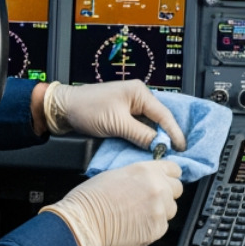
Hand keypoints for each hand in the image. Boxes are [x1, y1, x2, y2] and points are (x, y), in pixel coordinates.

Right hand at [41, 160, 182, 245]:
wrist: (83, 223)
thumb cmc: (90, 199)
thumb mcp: (116, 174)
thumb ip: (140, 177)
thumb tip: (148, 181)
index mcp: (147, 170)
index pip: (174, 170)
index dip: (168, 176)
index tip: (165, 181)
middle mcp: (157, 188)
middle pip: (176, 190)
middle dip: (166, 194)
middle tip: (148, 200)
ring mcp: (159, 210)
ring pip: (171, 210)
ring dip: (160, 211)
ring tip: (138, 214)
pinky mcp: (156, 229)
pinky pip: (162, 227)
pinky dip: (152, 227)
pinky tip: (135, 225)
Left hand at [42, 81, 186, 151]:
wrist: (63, 109)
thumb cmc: (87, 109)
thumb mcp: (117, 123)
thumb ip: (141, 134)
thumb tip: (159, 145)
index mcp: (140, 92)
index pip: (164, 114)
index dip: (174, 132)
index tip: (181, 148)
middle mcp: (138, 97)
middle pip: (159, 119)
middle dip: (167, 135)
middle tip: (176, 153)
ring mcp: (130, 106)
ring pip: (150, 124)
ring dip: (155, 138)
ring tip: (164, 152)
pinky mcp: (123, 115)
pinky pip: (139, 127)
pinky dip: (144, 137)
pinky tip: (148, 147)